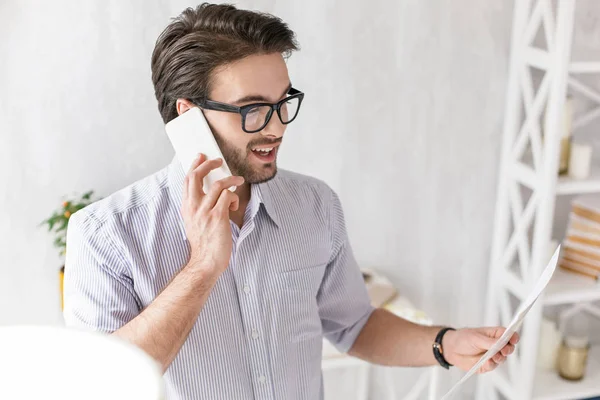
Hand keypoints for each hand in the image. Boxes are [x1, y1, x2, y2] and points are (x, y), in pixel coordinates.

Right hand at [181, 153, 243, 274]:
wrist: (205, 262)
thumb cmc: (204, 243)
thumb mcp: (194, 222)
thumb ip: (198, 207)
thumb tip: (209, 191)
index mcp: (186, 207)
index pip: (187, 180)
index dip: (194, 165)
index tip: (201, 157)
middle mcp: (193, 207)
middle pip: (197, 175)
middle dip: (209, 164)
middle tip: (218, 161)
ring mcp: (205, 211)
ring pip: (218, 184)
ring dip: (231, 179)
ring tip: (238, 180)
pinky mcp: (218, 216)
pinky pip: (228, 196)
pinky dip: (234, 198)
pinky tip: (235, 205)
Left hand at [442, 327, 518, 372]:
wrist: (451, 349)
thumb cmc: (462, 338)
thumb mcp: (475, 337)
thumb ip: (489, 342)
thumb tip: (502, 344)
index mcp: (494, 334)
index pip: (508, 334)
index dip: (513, 337)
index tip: (513, 340)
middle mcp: (495, 345)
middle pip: (509, 348)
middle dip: (508, 349)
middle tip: (503, 350)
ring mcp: (492, 355)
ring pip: (502, 358)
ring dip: (499, 358)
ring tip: (493, 356)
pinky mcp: (487, 365)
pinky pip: (493, 366)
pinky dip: (491, 365)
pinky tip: (487, 362)